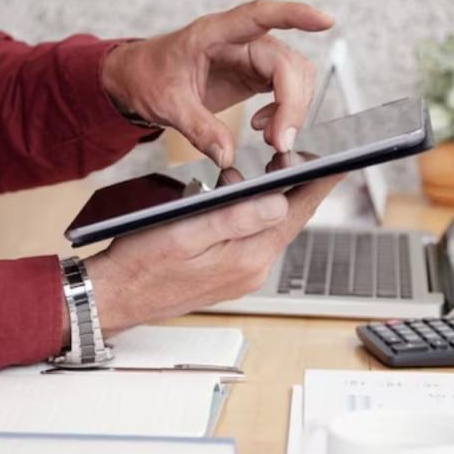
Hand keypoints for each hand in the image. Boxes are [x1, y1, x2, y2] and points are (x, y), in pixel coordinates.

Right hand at [86, 175, 342, 334]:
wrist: (114, 298)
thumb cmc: (141, 264)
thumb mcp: (186, 232)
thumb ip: (236, 218)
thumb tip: (280, 202)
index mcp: (248, 258)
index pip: (298, 213)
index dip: (318, 183)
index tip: (339, 160)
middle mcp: (252, 271)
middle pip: (288, 220)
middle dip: (295, 187)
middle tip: (295, 156)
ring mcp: (242, 276)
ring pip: (269, 229)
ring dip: (269, 201)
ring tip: (261, 174)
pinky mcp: (230, 276)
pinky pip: (252, 240)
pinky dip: (251, 217)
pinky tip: (235, 203)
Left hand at [101, 0, 333, 166]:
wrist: (136, 79)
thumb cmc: (147, 77)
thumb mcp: (166, 105)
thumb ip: (198, 128)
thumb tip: (226, 155)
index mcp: (213, 33)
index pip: (260, 15)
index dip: (295, 14)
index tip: (325, 21)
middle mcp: (239, 41)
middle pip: (286, 62)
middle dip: (292, 102)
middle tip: (280, 142)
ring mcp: (250, 57)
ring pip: (294, 75)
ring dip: (292, 109)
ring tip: (271, 138)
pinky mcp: (254, 74)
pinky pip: (286, 89)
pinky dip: (284, 112)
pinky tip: (264, 128)